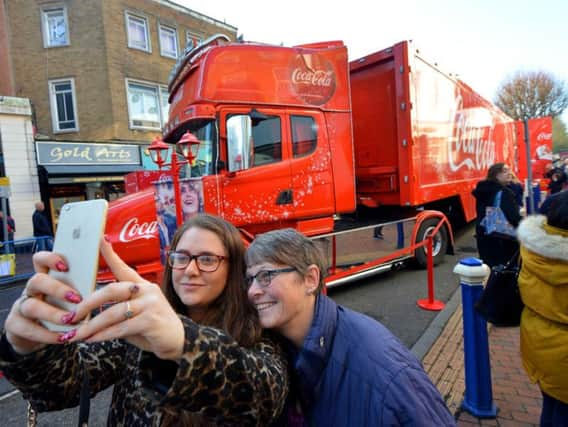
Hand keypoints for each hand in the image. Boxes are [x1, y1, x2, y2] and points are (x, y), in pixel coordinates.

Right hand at [4, 252, 80, 354]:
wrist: (39, 334)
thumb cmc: (61, 311)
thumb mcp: (69, 298)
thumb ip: (80, 290)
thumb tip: (103, 289)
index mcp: (45, 279)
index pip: (40, 260)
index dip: (50, 259)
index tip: (66, 266)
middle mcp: (31, 290)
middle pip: (37, 281)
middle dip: (57, 289)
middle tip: (76, 298)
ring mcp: (20, 307)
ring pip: (31, 306)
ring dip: (53, 314)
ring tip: (70, 320)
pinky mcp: (15, 325)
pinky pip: (29, 329)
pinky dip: (48, 335)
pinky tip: (63, 337)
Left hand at [69, 239, 184, 360]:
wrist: (177, 341)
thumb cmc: (152, 327)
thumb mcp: (134, 315)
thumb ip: (116, 312)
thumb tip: (87, 317)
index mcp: (142, 285)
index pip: (123, 268)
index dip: (111, 254)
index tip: (100, 239)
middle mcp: (147, 290)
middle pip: (111, 290)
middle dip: (88, 303)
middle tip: (72, 314)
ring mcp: (150, 304)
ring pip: (113, 312)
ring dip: (91, 325)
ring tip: (76, 334)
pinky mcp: (150, 320)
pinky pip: (120, 328)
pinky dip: (103, 335)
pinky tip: (91, 339)